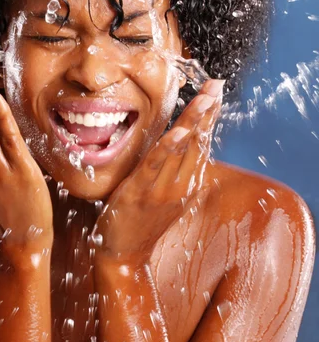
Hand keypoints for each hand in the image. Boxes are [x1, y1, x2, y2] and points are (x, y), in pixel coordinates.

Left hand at [92, 79, 223, 265]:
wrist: (124, 256)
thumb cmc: (140, 223)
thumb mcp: (162, 195)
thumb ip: (172, 171)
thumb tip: (177, 148)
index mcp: (185, 183)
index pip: (202, 143)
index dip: (210, 117)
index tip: (217, 92)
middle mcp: (180, 185)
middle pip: (197, 142)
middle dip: (207, 111)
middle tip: (217, 85)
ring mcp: (162, 190)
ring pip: (182, 150)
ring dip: (194, 122)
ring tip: (207, 99)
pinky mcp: (140, 193)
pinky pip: (156, 166)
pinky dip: (169, 148)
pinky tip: (180, 131)